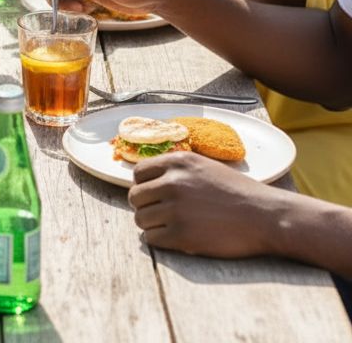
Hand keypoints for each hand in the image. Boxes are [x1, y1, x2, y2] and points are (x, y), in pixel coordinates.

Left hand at [129, 152, 279, 258]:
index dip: (144, 186)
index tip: (154, 196)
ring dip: (152, 225)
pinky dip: (160, 241)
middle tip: (162, 215)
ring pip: (140, 219)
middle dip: (146, 206)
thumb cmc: (238, 193)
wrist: (266, 216)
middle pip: (135, 197)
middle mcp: (172, 182)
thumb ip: (176, 169)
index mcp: (177, 162)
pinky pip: (152, 238)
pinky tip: (176, 239)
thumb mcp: (205, 167)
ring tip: (170, 227)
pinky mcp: (182, 235)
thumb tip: (147, 178)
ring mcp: (176, 209)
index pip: (138, 173)